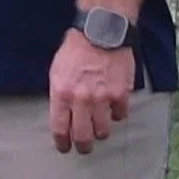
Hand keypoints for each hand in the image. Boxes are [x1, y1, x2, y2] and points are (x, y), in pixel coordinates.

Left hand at [48, 29, 134, 153]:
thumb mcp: (57, 72)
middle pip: (83, 137)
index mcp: (61, 94)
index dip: (62, 143)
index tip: (65, 147)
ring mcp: (103, 98)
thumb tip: (62, 117)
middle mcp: (81, 99)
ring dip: (101, 132)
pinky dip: (117, 114)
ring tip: (100, 127)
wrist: (101, 31)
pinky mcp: (121, 93)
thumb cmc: (76, 50)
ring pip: (103, 131)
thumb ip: (59, 96)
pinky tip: (113, 108)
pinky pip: (120, 115)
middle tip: (84, 147)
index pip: (60, 129)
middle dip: (83, 147)